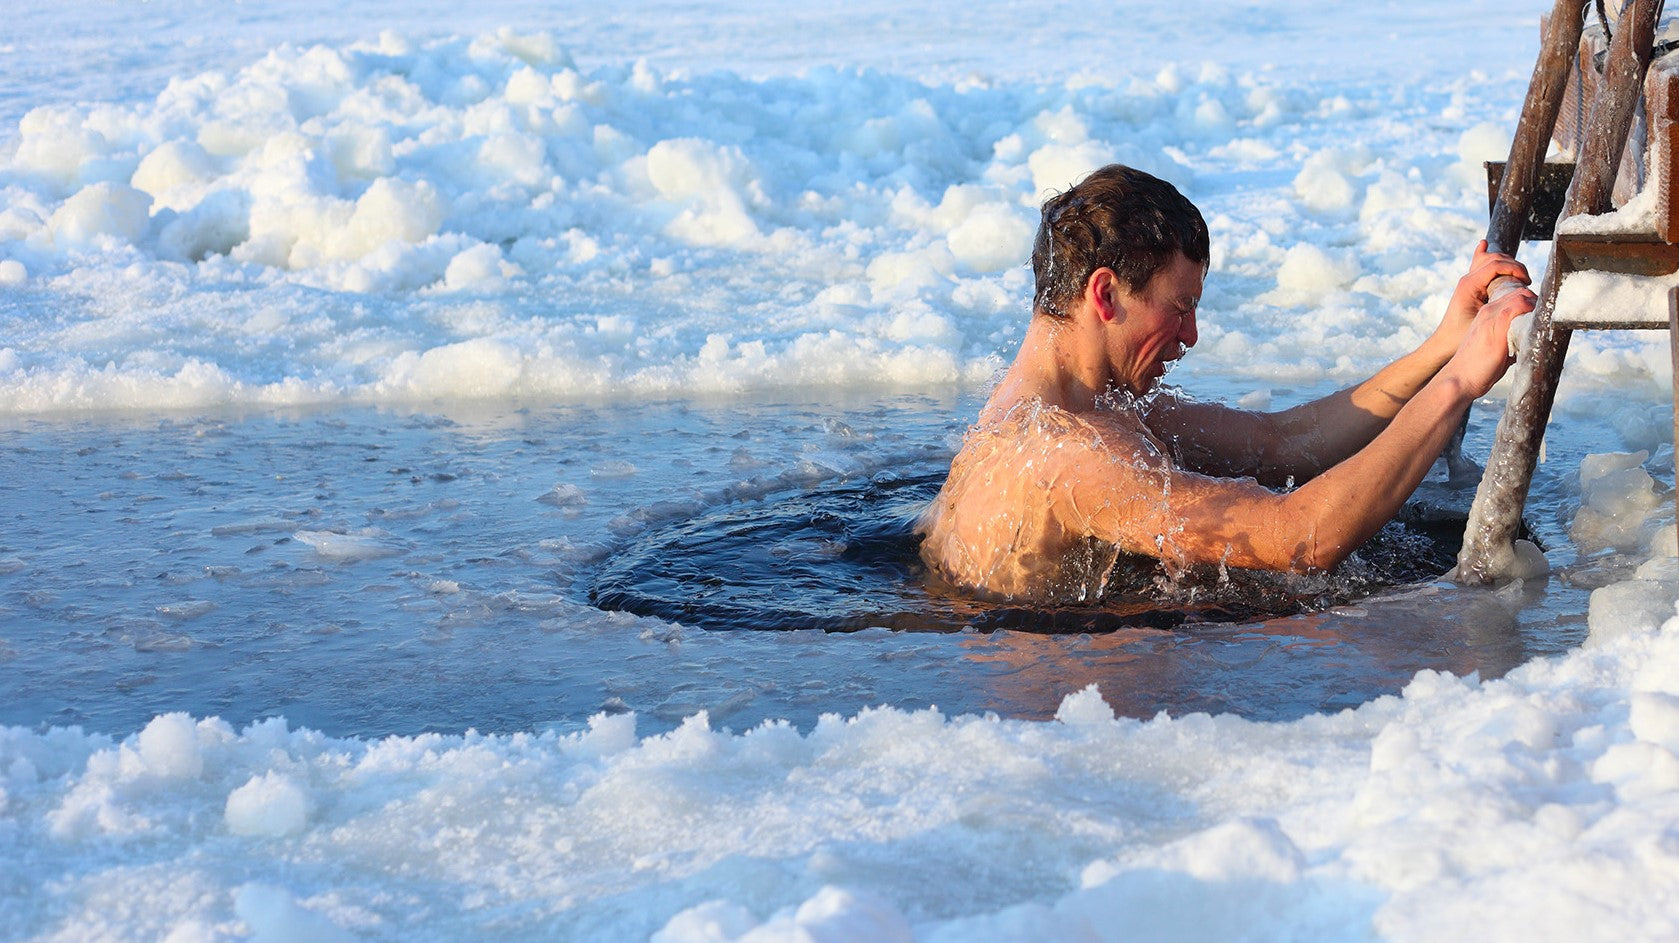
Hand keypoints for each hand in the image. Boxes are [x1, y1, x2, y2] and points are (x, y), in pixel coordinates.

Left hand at [1435, 240, 1531, 348]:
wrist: (1443, 344)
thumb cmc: (1461, 337)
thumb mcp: (1484, 324)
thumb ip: (1502, 309)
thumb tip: (1524, 298)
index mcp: (1469, 285)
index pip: (1496, 264)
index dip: (1516, 268)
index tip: (1527, 281)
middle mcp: (1467, 280)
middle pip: (1494, 258)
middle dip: (1514, 265)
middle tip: (1526, 281)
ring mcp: (1468, 282)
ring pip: (1489, 260)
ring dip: (1507, 264)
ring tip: (1520, 277)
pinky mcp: (1470, 287)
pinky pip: (1479, 266)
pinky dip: (1484, 255)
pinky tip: (1483, 245)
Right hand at [1443, 277, 1538, 396]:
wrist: (1460, 378)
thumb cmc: (1477, 369)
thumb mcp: (1495, 348)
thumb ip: (1510, 339)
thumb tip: (1529, 342)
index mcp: (1487, 315)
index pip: (1514, 297)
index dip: (1530, 303)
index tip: (1538, 317)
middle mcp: (1488, 311)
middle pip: (1521, 293)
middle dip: (1537, 303)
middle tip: (1544, 320)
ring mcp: (1492, 316)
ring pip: (1522, 296)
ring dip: (1536, 307)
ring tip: (1542, 324)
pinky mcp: (1497, 325)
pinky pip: (1521, 306)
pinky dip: (1533, 312)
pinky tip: (1537, 326)